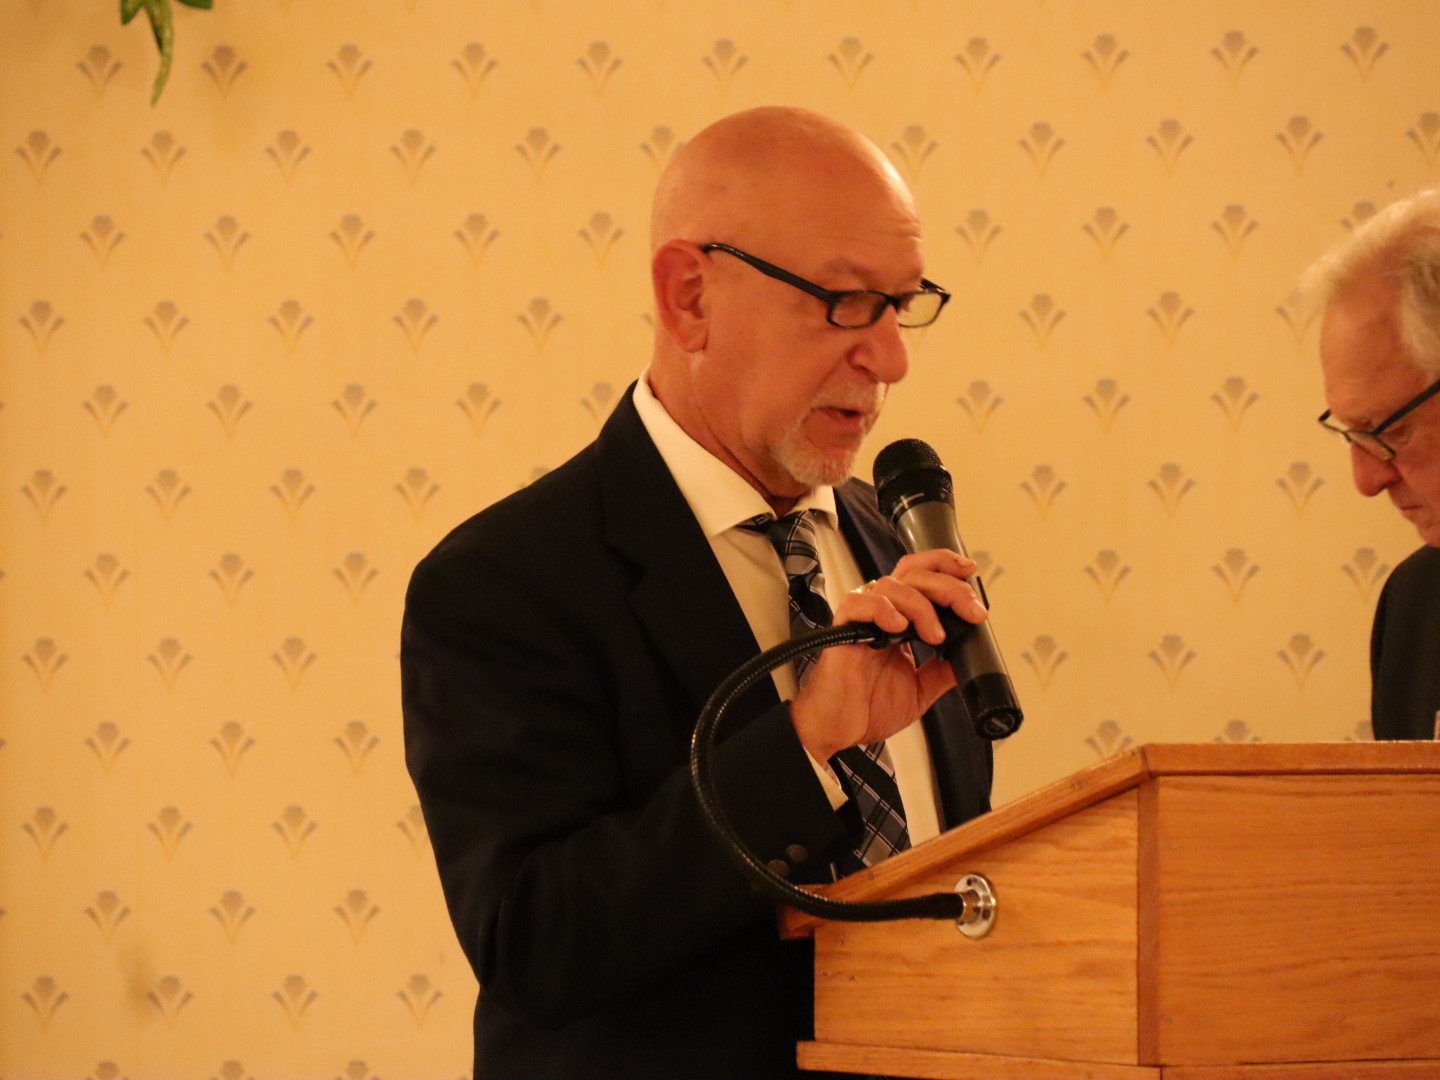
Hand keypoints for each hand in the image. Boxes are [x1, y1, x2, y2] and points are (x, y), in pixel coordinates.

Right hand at [789, 549, 987, 762]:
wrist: (837, 730)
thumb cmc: (866, 708)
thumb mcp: (920, 690)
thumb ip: (943, 671)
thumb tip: (970, 659)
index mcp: (899, 619)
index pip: (921, 576)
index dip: (945, 566)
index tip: (970, 572)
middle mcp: (881, 613)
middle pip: (914, 574)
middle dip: (949, 586)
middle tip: (971, 610)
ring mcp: (861, 619)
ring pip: (891, 585)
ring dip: (921, 605)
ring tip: (935, 635)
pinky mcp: (843, 630)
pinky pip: (859, 604)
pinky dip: (883, 609)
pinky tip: (898, 627)